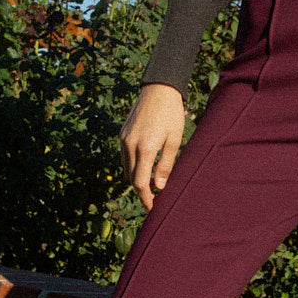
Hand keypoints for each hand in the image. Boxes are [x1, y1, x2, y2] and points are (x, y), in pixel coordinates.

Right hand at [119, 83, 185, 210]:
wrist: (158, 89)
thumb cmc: (171, 114)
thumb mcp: (175, 140)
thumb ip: (166, 164)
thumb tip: (159, 186)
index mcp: (145, 148)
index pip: (140, 183)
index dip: (146, 198)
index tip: (153, 207)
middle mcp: (130, 145)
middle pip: (132, 178)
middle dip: (142, 192)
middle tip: (154, 200)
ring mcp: (124, 139)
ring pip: (126, 169)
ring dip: (136, 180)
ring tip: (150, 187)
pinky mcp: (122, 134)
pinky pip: (124, 157)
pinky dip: (132, 167)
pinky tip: (143, 169)